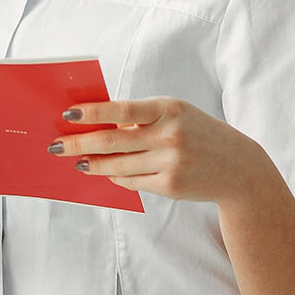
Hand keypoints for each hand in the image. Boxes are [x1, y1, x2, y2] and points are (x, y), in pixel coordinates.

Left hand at [53, 97, 274, 205]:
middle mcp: (170, 134)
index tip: (67, 115)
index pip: (121, 108)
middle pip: (112, 140)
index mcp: (168, 108)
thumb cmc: (198, 133)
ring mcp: (171, 162)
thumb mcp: (175, 113)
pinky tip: (105, 172)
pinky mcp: (171, 185)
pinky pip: (132, 181)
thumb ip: (141, 116)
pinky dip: (116, 177)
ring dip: (92, 163)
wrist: (238, 167)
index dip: (91, 112)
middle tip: (56, 146)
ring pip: (118, 165)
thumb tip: (96, 123)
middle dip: (79, 143)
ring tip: (77, 161)